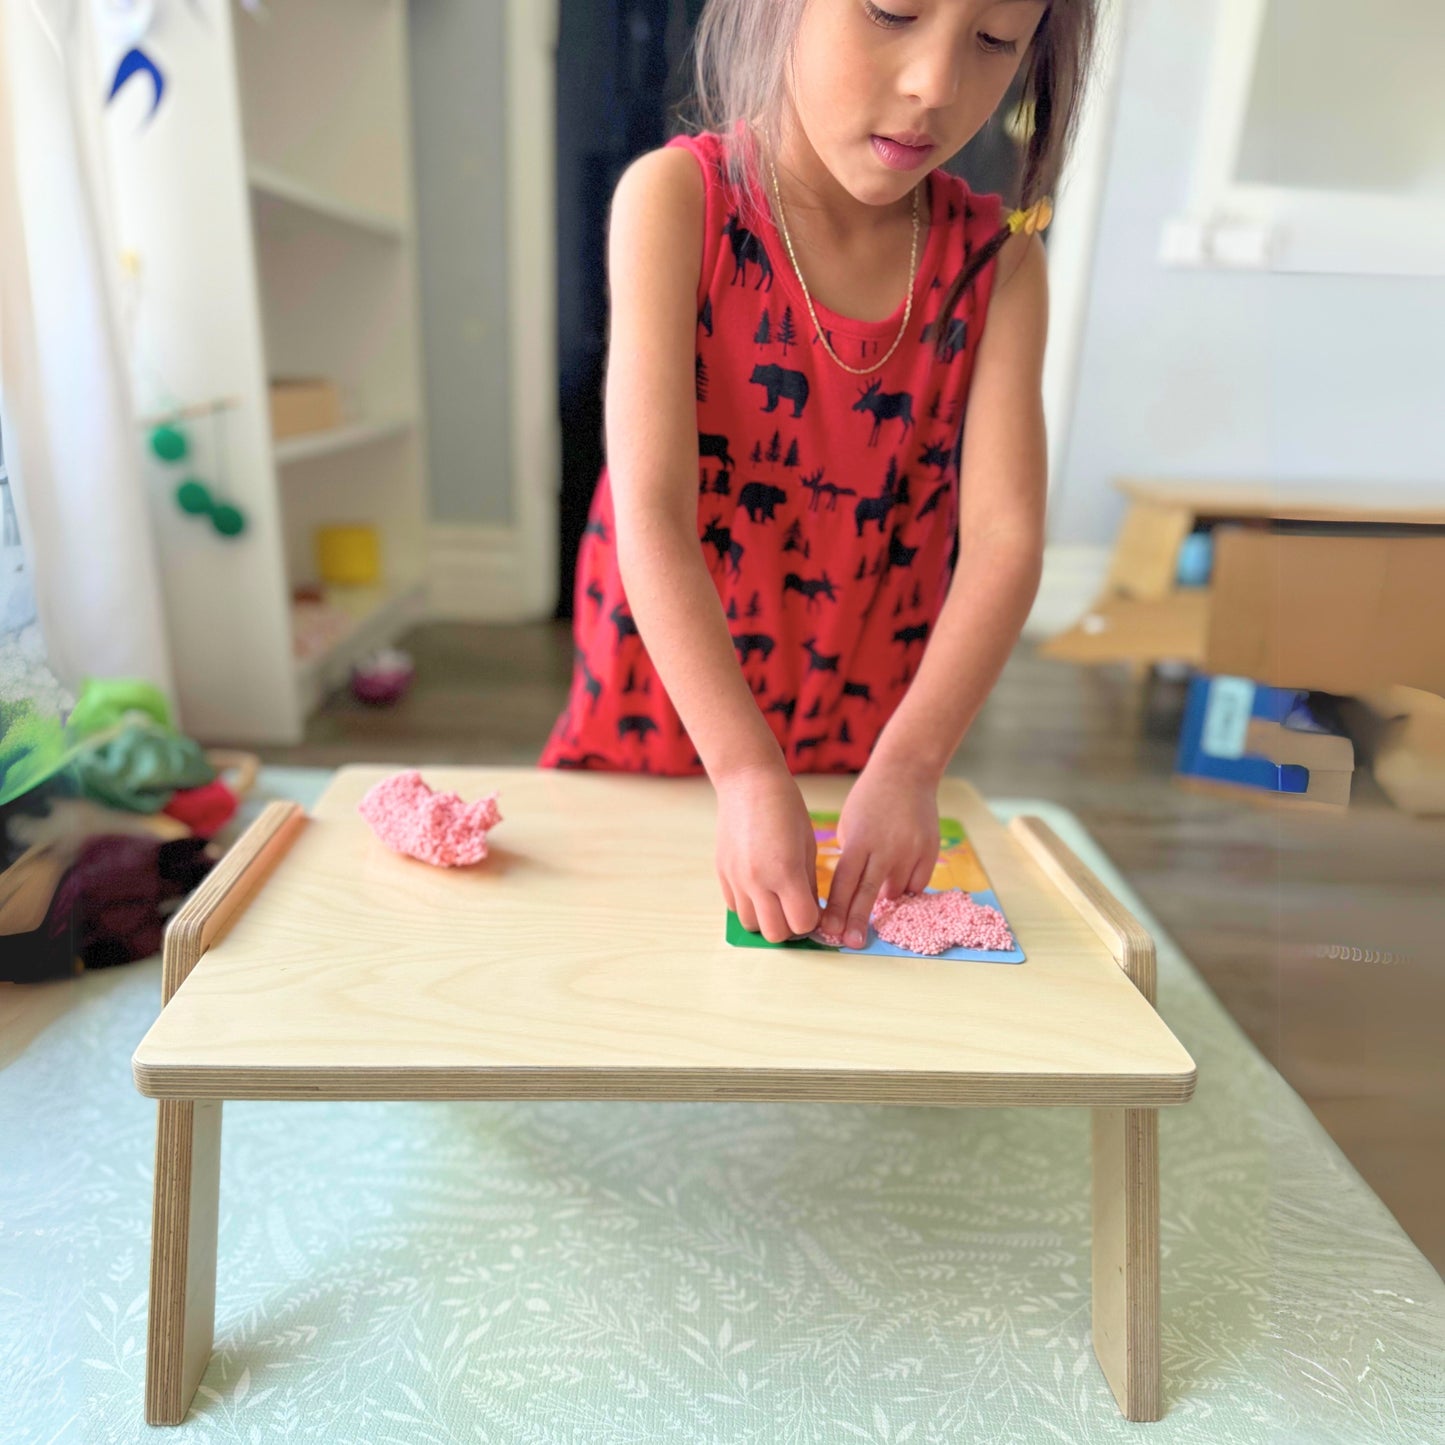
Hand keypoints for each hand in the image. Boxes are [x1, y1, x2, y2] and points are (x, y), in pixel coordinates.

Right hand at [715, 763, 819, 942]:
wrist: (748, 782)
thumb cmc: (786, 808)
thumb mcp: (808, 845)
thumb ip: (808, 884)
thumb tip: (810, 913)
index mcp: (785, 872)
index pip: (802, 923)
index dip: (813, 920)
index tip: (815, 908)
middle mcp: (756, 880)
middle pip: (774, 933)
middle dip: (790, 927)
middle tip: (796, 908)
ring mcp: (735, 878)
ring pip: (751, 925)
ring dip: (767, 919)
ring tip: (776, 900)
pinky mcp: (722, 873)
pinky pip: (734, 907)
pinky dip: (749, 906)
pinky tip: (759, 888)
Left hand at [821, 761, 938, 947]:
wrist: (906, 773)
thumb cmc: (870, 800)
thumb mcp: (849, 825)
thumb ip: (851, 860)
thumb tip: (851, 895)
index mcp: (858, 841)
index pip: (844, 882)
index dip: (836, 909)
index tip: (829, 931)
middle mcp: (884, 848)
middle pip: (868, 893)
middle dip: (857, 920)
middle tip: (852, 943)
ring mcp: (910, 850)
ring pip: (896, 891)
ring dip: (885, 896)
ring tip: (881, 882)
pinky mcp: (930, 851)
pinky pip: (917, 884)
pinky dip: (907, 885)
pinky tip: (900, 873)